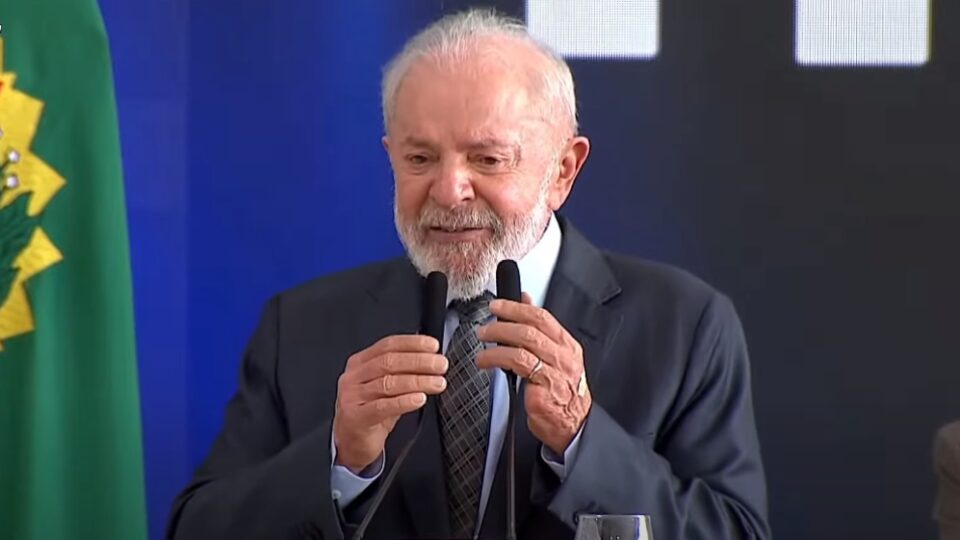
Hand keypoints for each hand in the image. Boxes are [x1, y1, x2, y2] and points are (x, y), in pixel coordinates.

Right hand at [333, 335, 447, 473]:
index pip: (388, 345)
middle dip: (419, 361)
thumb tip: (431, 359)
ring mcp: (352, 396)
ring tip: (438, 383)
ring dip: (418, 381)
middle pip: (389, 362)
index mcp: (360, 363)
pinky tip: (420, 399)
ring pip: (388, 383)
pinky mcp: (356, 417)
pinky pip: (383, 406)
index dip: (413, 344)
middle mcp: (353, 376)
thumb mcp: (385, 388)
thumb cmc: (370, 412)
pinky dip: (404, 401)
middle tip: (441, 365)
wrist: (350, 442)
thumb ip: (402, 372)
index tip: (434, 346)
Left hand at [476, 294, 590, 454]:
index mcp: (568, 346)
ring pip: (524, 342)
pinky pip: (517, 364)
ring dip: (498, 337)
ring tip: (483, 339)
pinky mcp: (542, 389)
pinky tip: (485, 361)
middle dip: (504, 320)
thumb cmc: (562, 394)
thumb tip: (527, 302)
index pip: (543, 317)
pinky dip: (496, 357)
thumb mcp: (555, 359)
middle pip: (532, 327)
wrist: (572, 427)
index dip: (517, 308)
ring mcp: (554, 372)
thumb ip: (541, 332)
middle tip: (486, 324)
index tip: (499, 305)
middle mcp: (563, 357)